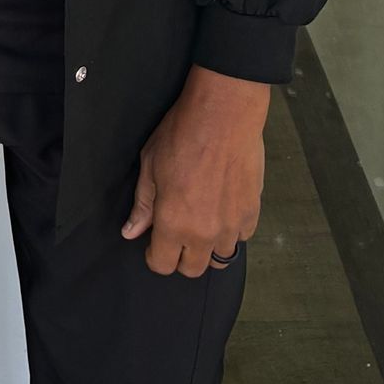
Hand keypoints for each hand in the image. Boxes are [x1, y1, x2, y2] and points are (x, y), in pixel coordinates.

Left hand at [122, 65, 267, 276]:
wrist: (224, 114)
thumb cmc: (181, 135)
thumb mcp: (150, 165)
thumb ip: (142, 205)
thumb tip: (131, 233)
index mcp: (173, 223)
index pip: (163, 265)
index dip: (155, 255)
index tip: (154, 241)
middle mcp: (204, 233)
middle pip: (192, 269)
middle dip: (181, 256)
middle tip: (177, 232)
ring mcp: (231, 225)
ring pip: (220, 257)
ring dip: (208, 246)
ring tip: (202, 220)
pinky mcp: (252, 212)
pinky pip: (242, 237)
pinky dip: (232, 231)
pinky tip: (223, 209)